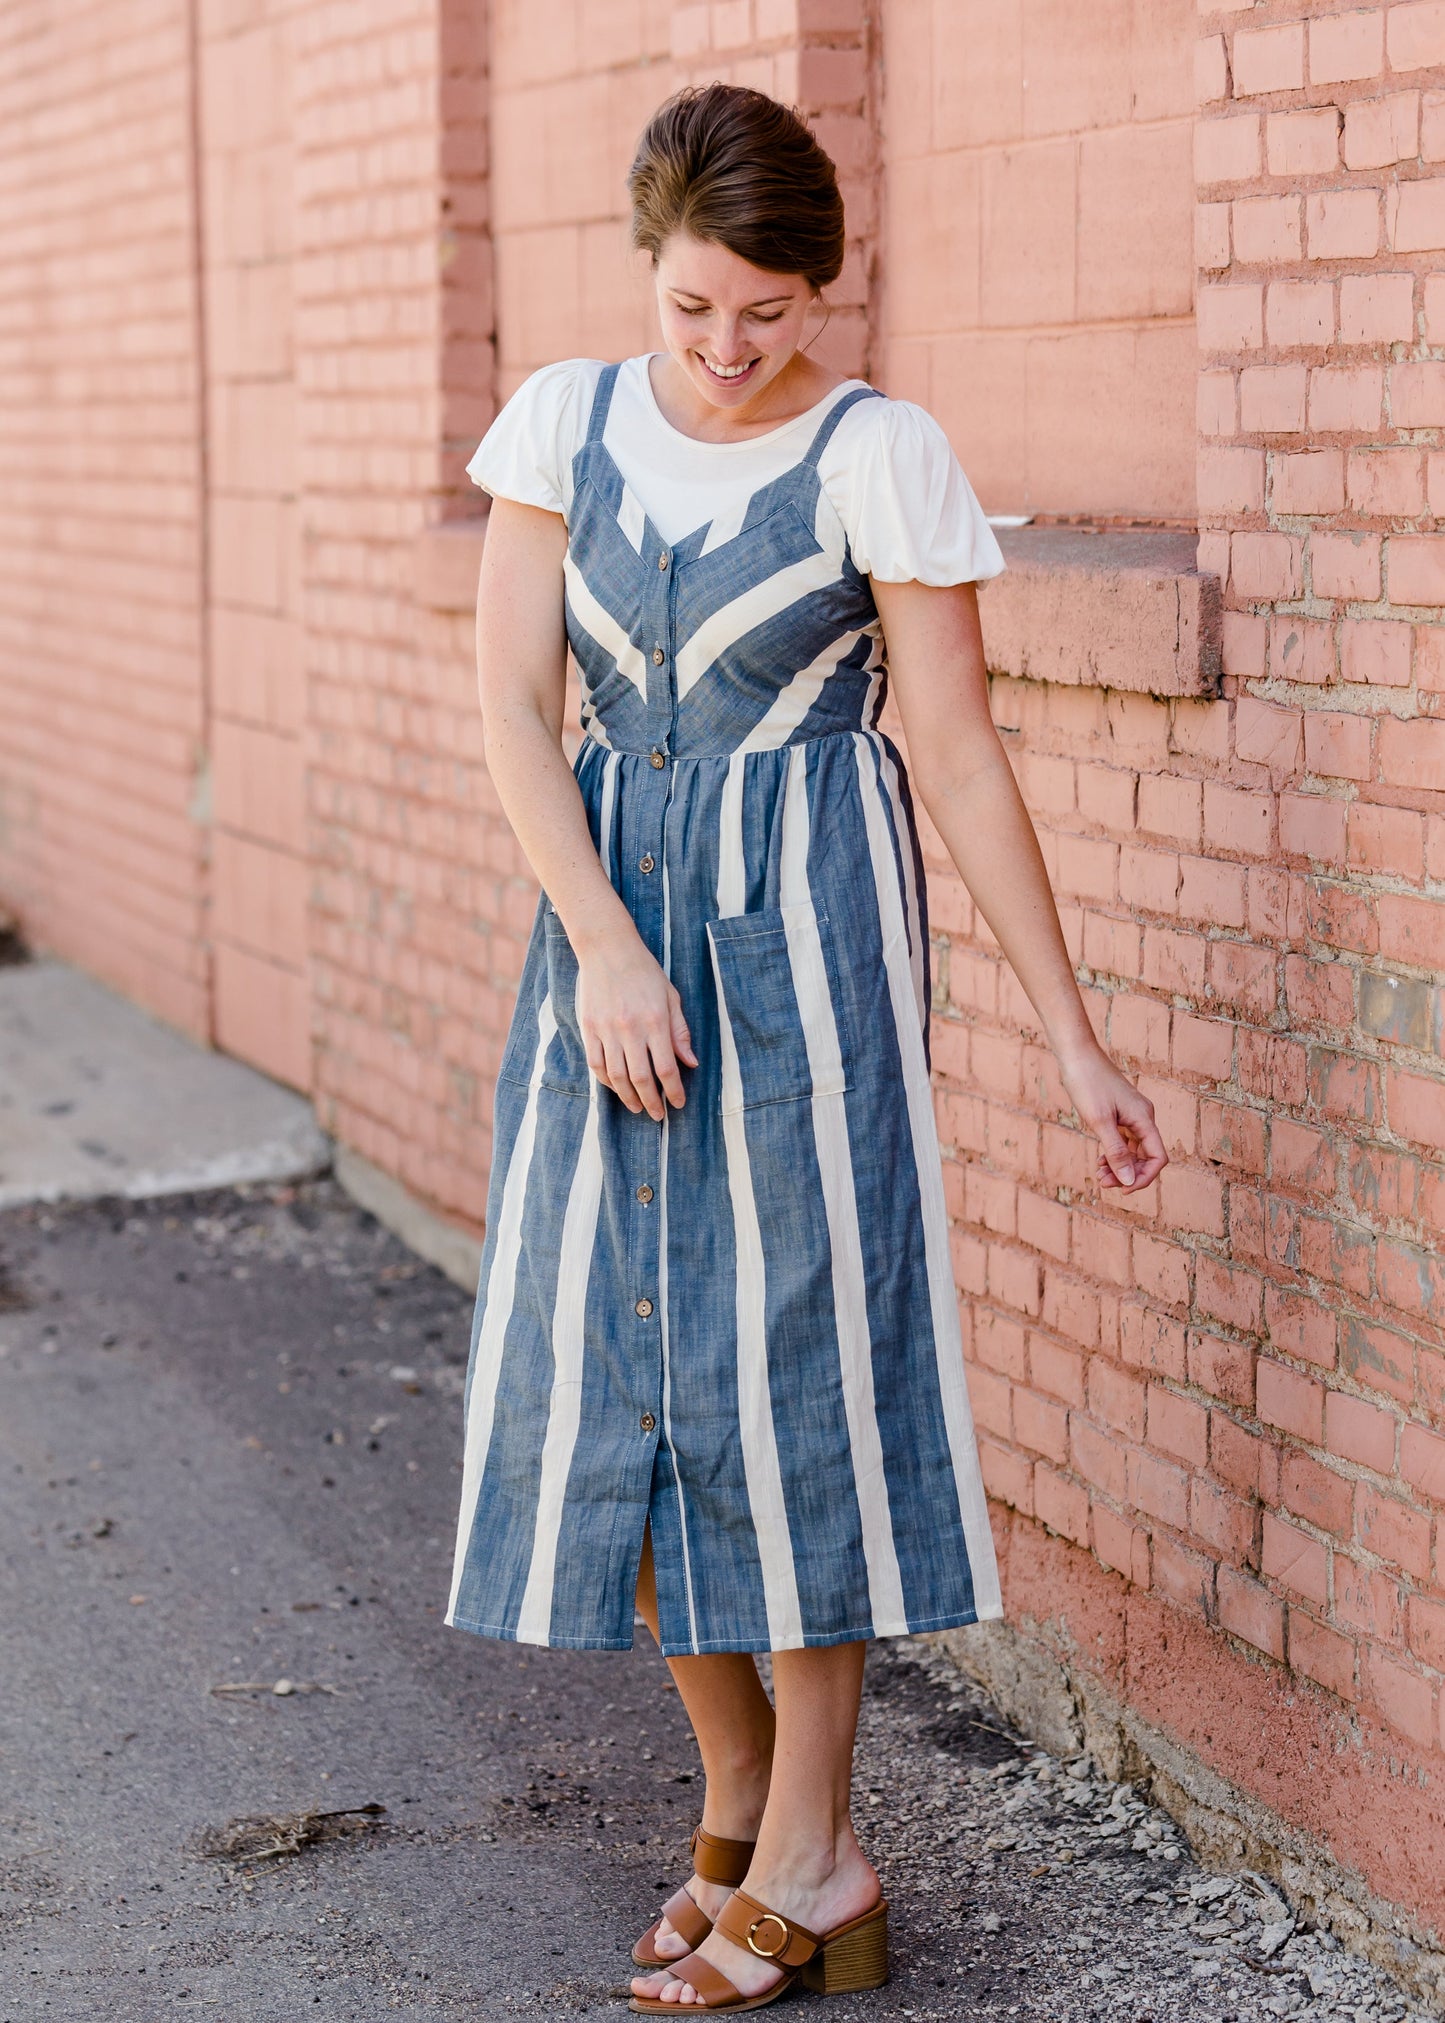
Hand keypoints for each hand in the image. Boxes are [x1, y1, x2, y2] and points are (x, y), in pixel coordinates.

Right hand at [575, 932, 696, 1120]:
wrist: (607, 949)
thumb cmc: (645, 971)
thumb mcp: (670, 997)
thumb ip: (679, 1032)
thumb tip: (690, 1063)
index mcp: (655, 1021)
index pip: (666, 1069)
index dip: (674, 1091)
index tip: (678, 1103)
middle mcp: (630, 1029)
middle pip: (641, 1078)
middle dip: (651, 1102)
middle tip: (658, 1115)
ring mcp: (606, 1030)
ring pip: (616, 1076)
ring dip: (628, 1097)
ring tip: (637, 1107)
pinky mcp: (589, 1028)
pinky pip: (596, 1063)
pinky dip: (606, 1081)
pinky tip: (616, 1088)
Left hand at [1058, 1044, 1167, 1194]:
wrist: (1076, 1054)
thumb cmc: (1087, 1083)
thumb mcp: (1099, 1121)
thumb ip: (1115, 1151)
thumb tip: (1129, 1181)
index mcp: (1144, 1118)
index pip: (1158, 1158)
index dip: (1144, 1177)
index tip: (1122, 1188)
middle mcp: (1143, 1117)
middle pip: (1147, 1156)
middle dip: (1128, 1173)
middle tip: (1102, 1182)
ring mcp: (1132, 1114)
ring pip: (1134, 1149)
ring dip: (1119, 1165)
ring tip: (1099, 1175)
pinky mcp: (1120, 1111)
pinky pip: (1124, 1139)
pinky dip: (1114, 1152)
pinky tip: (1100, 1160)